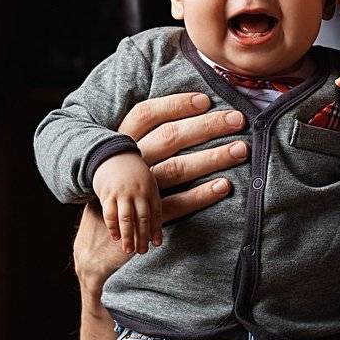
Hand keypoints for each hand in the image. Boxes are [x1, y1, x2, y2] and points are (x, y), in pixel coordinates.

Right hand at [73, 92, 248, 297]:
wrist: (99, 240)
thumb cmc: (120, 190)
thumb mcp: (126, 158)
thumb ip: (149, 137)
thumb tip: (192, 112)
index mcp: (124, 143)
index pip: (148, 114)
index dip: (176, 105)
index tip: (206, 99)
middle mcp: (131, 163)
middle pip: (170, 137)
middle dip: (207, 126)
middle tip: (238, 119)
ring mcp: (138, 191)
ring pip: (178, 168)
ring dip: (212, 157)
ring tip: (241, 150)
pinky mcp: (147, 217)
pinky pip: (178, 203)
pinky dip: (202, 195)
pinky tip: (224, 186)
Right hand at [92, 152, 161, 253]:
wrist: (114, 155)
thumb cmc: (133, 172)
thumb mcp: (147, 181)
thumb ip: (151, 199)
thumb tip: (159, 219)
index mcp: (150, 190)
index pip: (155, 214)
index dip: (156, 229)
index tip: (157, 243)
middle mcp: (138, 192)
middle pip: (142, 219)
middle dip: (143, 237)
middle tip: (143, 251)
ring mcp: (122, 193)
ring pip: (126, 219)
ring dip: (129, 236)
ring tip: (129, 250)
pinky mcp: (107, 194)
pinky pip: (110, 214)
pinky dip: (113, 227)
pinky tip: (116, 237)